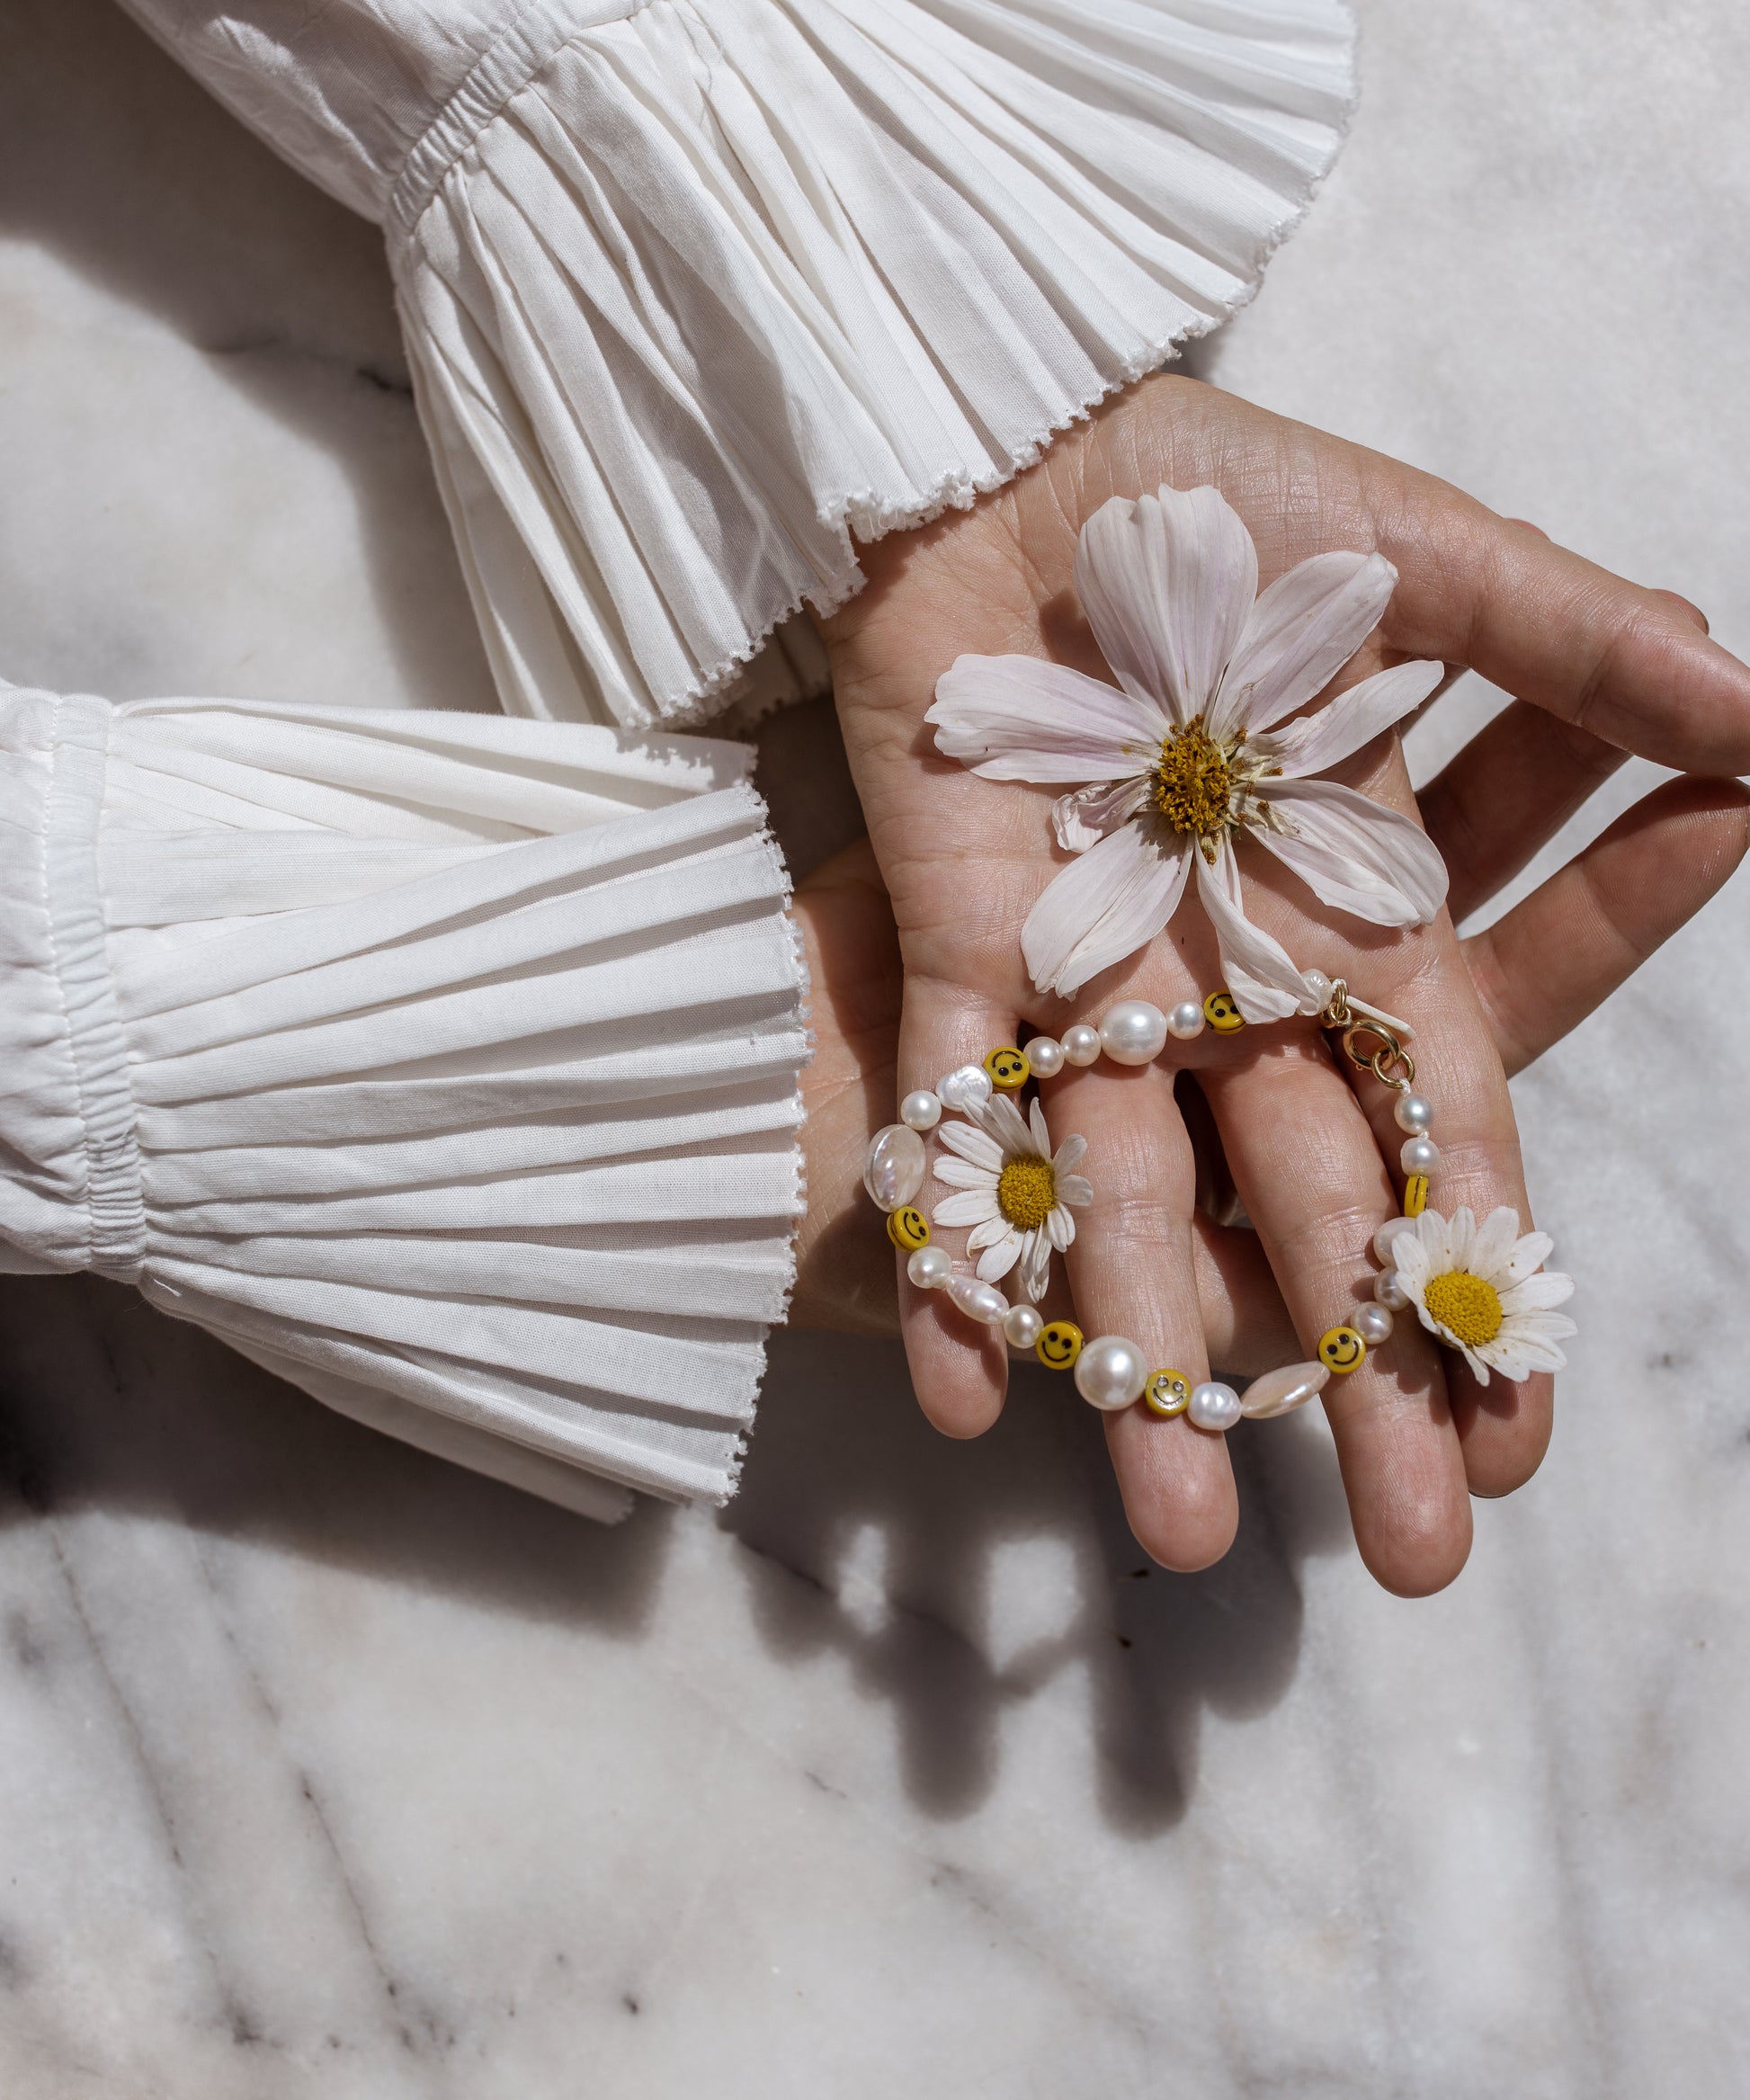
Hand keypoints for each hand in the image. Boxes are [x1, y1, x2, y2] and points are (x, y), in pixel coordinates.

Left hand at [816, 375, 1749, 1593]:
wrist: (1012, 450)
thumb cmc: (1224, 492)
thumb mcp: (1419, 562)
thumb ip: (1570, 643)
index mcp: (1357, 913)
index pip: (1440, 1119)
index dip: (1480, 1264)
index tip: (1517, 1423)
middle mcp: (1230, 980)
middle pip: (1296, 1204)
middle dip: (1347, 1368)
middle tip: (1405, 1555)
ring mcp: (1086, 979)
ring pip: (1119, 1195)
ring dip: (1143, 1354)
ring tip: (1173, 1531)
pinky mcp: (957, 951)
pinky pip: (949, 1119)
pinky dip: (956, 1243)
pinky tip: (963, 1391)